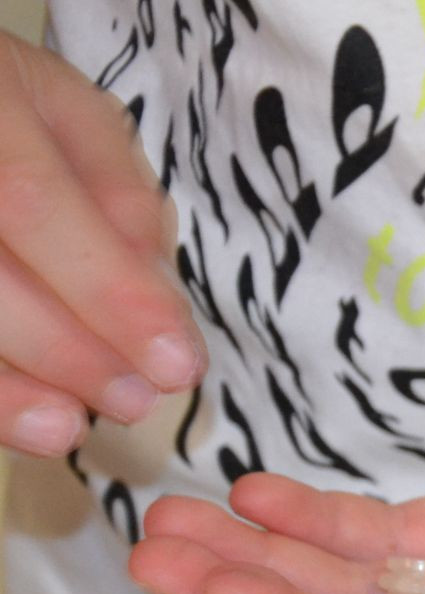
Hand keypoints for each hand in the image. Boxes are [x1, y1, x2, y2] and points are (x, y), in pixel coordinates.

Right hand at [0, 35, 203, 455]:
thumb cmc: (3, 104)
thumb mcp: (68, 114)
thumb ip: (116, 191)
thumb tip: (151, 288)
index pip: (32, 203)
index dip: (107, 291)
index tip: (177, 364)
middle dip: (64, 350)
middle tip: (133, 403)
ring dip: (3, 385)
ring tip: (66, 428)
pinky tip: (19, 418)